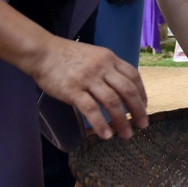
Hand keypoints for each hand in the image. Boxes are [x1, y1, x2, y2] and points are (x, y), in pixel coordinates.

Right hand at [28, 37, 146, 139]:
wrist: (43, 51)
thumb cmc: (68, 56)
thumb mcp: (94, 55)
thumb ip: (107, 69)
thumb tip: (120, 89)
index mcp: (109, 58)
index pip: (133, 76)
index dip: (142, 93)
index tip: (144, 107)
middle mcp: (102, 67)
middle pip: (127, 90)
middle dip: (138, 110)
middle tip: (143, 125)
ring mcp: (88, 78)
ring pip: (112, 101)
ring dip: (122, 121)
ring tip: (127, 134)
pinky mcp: (73, 90)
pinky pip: (91, 109)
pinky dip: (101, 124)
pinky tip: (106, 135)